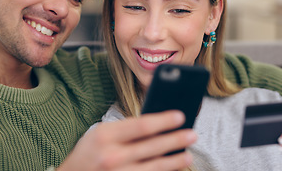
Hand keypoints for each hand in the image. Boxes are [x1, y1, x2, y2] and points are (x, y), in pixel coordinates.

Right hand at [57, 110, 196, 170]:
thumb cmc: (89, 153)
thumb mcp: (100, 134)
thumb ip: (125, 129)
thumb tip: (158, 124)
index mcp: (105, 136)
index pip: (141, 125)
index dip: (164, 120)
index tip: (180, 116)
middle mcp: (112, 156)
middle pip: (152, 146)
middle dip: (176, 139)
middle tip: (192, 134)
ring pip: (155, 167)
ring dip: (175, 161)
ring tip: (188, 155)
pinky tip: (173, 169)